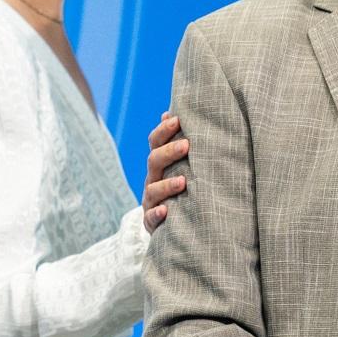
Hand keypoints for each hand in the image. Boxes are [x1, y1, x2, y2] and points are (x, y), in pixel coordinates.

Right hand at [142, 112, 187, 230]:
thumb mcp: (182, 165)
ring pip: (152, 190)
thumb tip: (172, 112)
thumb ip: (179, 141)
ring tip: (183, 181)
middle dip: (169, 152)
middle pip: (153, 162)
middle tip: (186, 145)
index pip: (156, 143)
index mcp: (159, 164)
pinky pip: (150, 219)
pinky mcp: (152, 223)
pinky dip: (156, 214)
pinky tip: (166, 210)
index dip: (164, 131)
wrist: (175, 224)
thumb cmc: (184, 188)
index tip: (177, 119)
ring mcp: (151, 202)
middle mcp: (153, 180)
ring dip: (166, 185)